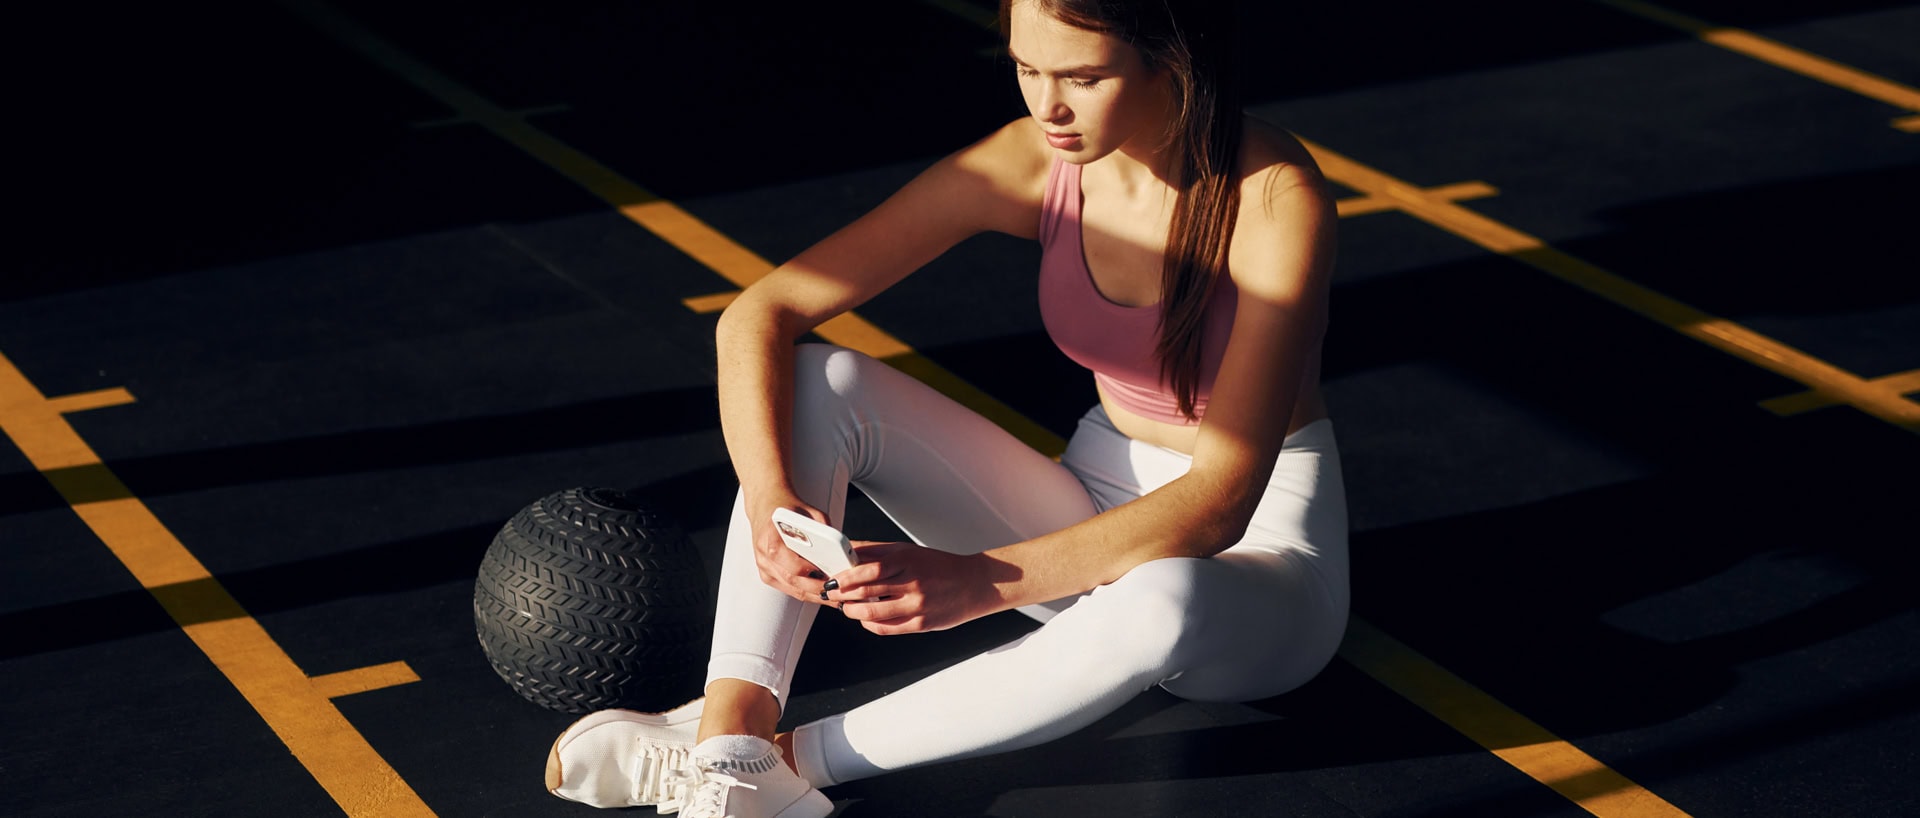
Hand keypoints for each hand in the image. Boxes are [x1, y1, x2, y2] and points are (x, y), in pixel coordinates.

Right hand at [745, 491, 835, 605]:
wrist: (764, 505)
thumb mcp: (808, 510)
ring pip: (792, 589)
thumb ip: (823, 527)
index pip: (793, 566)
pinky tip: (821, 592)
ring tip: (834, 595)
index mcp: (771, 540)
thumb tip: (840, 547)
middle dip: (818, 589)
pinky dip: (806, 591)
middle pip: (794, 582)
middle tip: (839, 590)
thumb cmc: (786, 507)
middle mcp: (764, 557)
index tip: (831, 576)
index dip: (814, 573)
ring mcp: (764, 568)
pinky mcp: (766, 575)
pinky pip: (788, 588)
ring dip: (814, 595)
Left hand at [824, 542, 1008, 634]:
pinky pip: (887, 628)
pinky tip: (865, 619)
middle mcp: (912, 583)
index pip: (868, 569)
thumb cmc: (939, 566)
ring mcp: (917, 606)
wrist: (974, 584)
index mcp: (908, 560)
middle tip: (832, 593)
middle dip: (843, 594)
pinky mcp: (921, 624)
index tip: (832, 578)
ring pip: (873, 613)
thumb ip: (877, 552)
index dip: (845, 576)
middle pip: (866, 591)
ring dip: (853, 612)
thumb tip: (848, 552)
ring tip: (846, 607)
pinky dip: (870, 624)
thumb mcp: (908, 551)